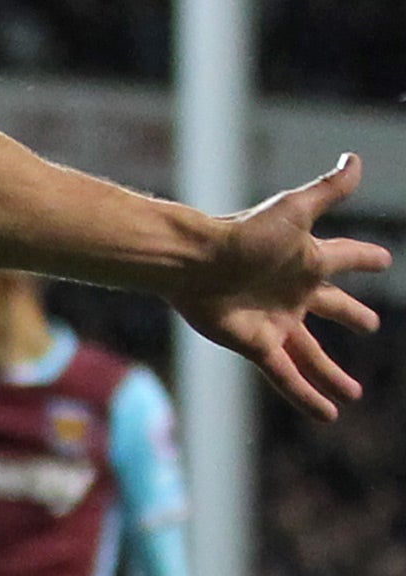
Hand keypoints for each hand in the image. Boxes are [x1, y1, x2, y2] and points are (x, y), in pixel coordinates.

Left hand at [167, 154, 390, 420]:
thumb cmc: (242, 234)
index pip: (346, 258)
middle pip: (330, 307)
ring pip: (310, 353)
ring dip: (330, 374)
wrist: (193, 261)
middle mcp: (292, 292)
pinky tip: (327, 415)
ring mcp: (275, 321)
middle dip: (349, 313)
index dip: (364, 258)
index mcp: (306, 260)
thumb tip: (356, 159)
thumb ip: (328, 190)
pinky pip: (287, 376)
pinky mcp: (257, 344)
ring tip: (352, 394)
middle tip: (368, 324)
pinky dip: (306, 396)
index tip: (382, 261)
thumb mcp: (294, 211)